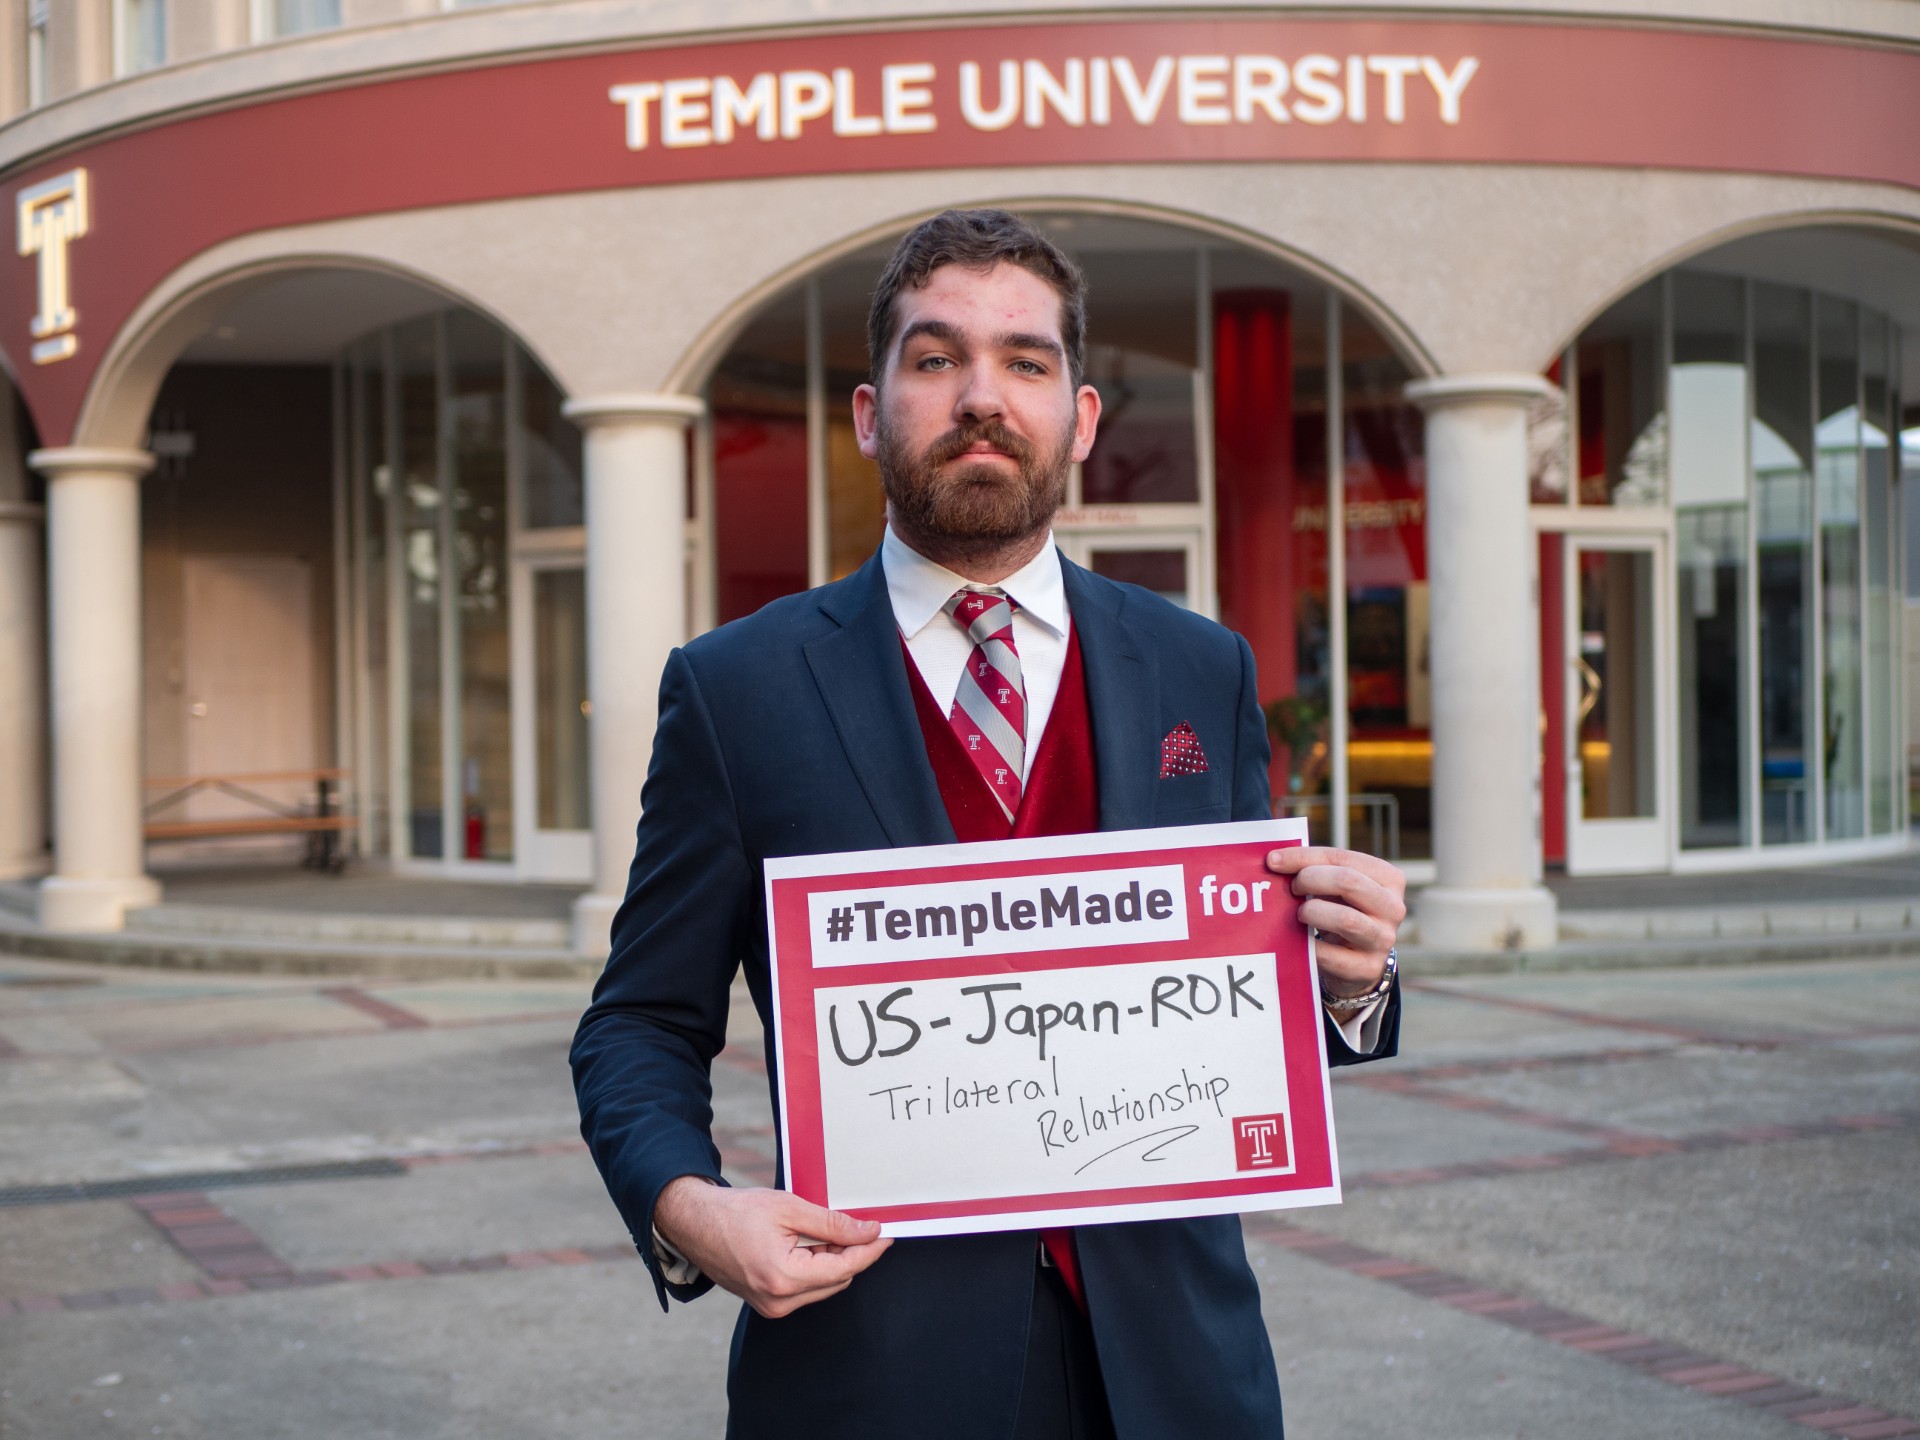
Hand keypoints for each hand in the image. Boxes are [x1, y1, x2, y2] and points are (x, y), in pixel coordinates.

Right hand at [653, 1176, 892, 1318]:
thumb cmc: (736, 1212)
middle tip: (859, 1223)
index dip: (870, 1250)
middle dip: (852, 1253)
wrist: (695, 1224)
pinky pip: (806, 1290)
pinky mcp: (767, 1305)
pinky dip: (817, 1268)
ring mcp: (772, 1307)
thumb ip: (832, 1223)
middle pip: (838, 1280)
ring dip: (835, 1261)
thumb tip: (868, 1231)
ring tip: (830, 1230)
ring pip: (824, 1287)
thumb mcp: (789, 1208)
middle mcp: (779, 1301)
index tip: (887, 1234)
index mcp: (784, 1276)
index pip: (844, 1268)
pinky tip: (814, 1245)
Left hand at [1265, 846, 1405, 999]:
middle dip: (1310, 880)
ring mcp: (1383, 939)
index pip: (1343, 858)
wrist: (1357, 962)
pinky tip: (1298, 940)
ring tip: (1300, 914)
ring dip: (1313, 912)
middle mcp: (1393, 908)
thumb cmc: (1343, 912)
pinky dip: (1309, 946)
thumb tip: (1275, 859)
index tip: (1273, 860)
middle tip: (1292, 888)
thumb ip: (1315, 869)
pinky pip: (1331, 955)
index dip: (1304, 857)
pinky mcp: (1368, 968)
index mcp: (1389, 879)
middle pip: (1348, 882)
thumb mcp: (1338, 888)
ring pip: (1346, 919)